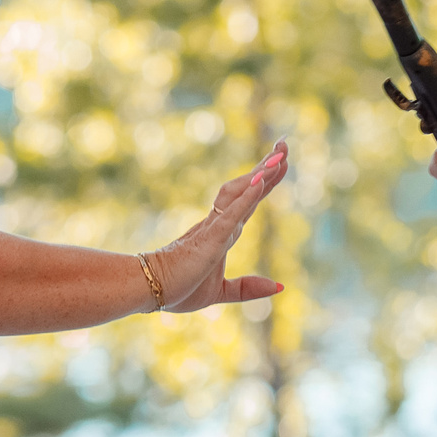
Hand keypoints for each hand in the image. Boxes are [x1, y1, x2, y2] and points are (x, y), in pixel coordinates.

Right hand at [147, 140, 289, 311]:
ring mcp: (214, 228)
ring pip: (239, 194)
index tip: (282, 161)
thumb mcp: (221, 292)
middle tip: (284, 144)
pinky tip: (260, 182)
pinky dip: (246, 198)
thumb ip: (248, 288)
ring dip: (260, 175)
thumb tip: (279, 286)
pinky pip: (230, 214)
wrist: (151, 291)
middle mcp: (220, 223)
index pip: (249, 200)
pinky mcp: (209, 238)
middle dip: (268, 166)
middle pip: (247, 188)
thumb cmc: (180, 288)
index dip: (266, 180)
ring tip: (279, 157)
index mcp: (223, 232)